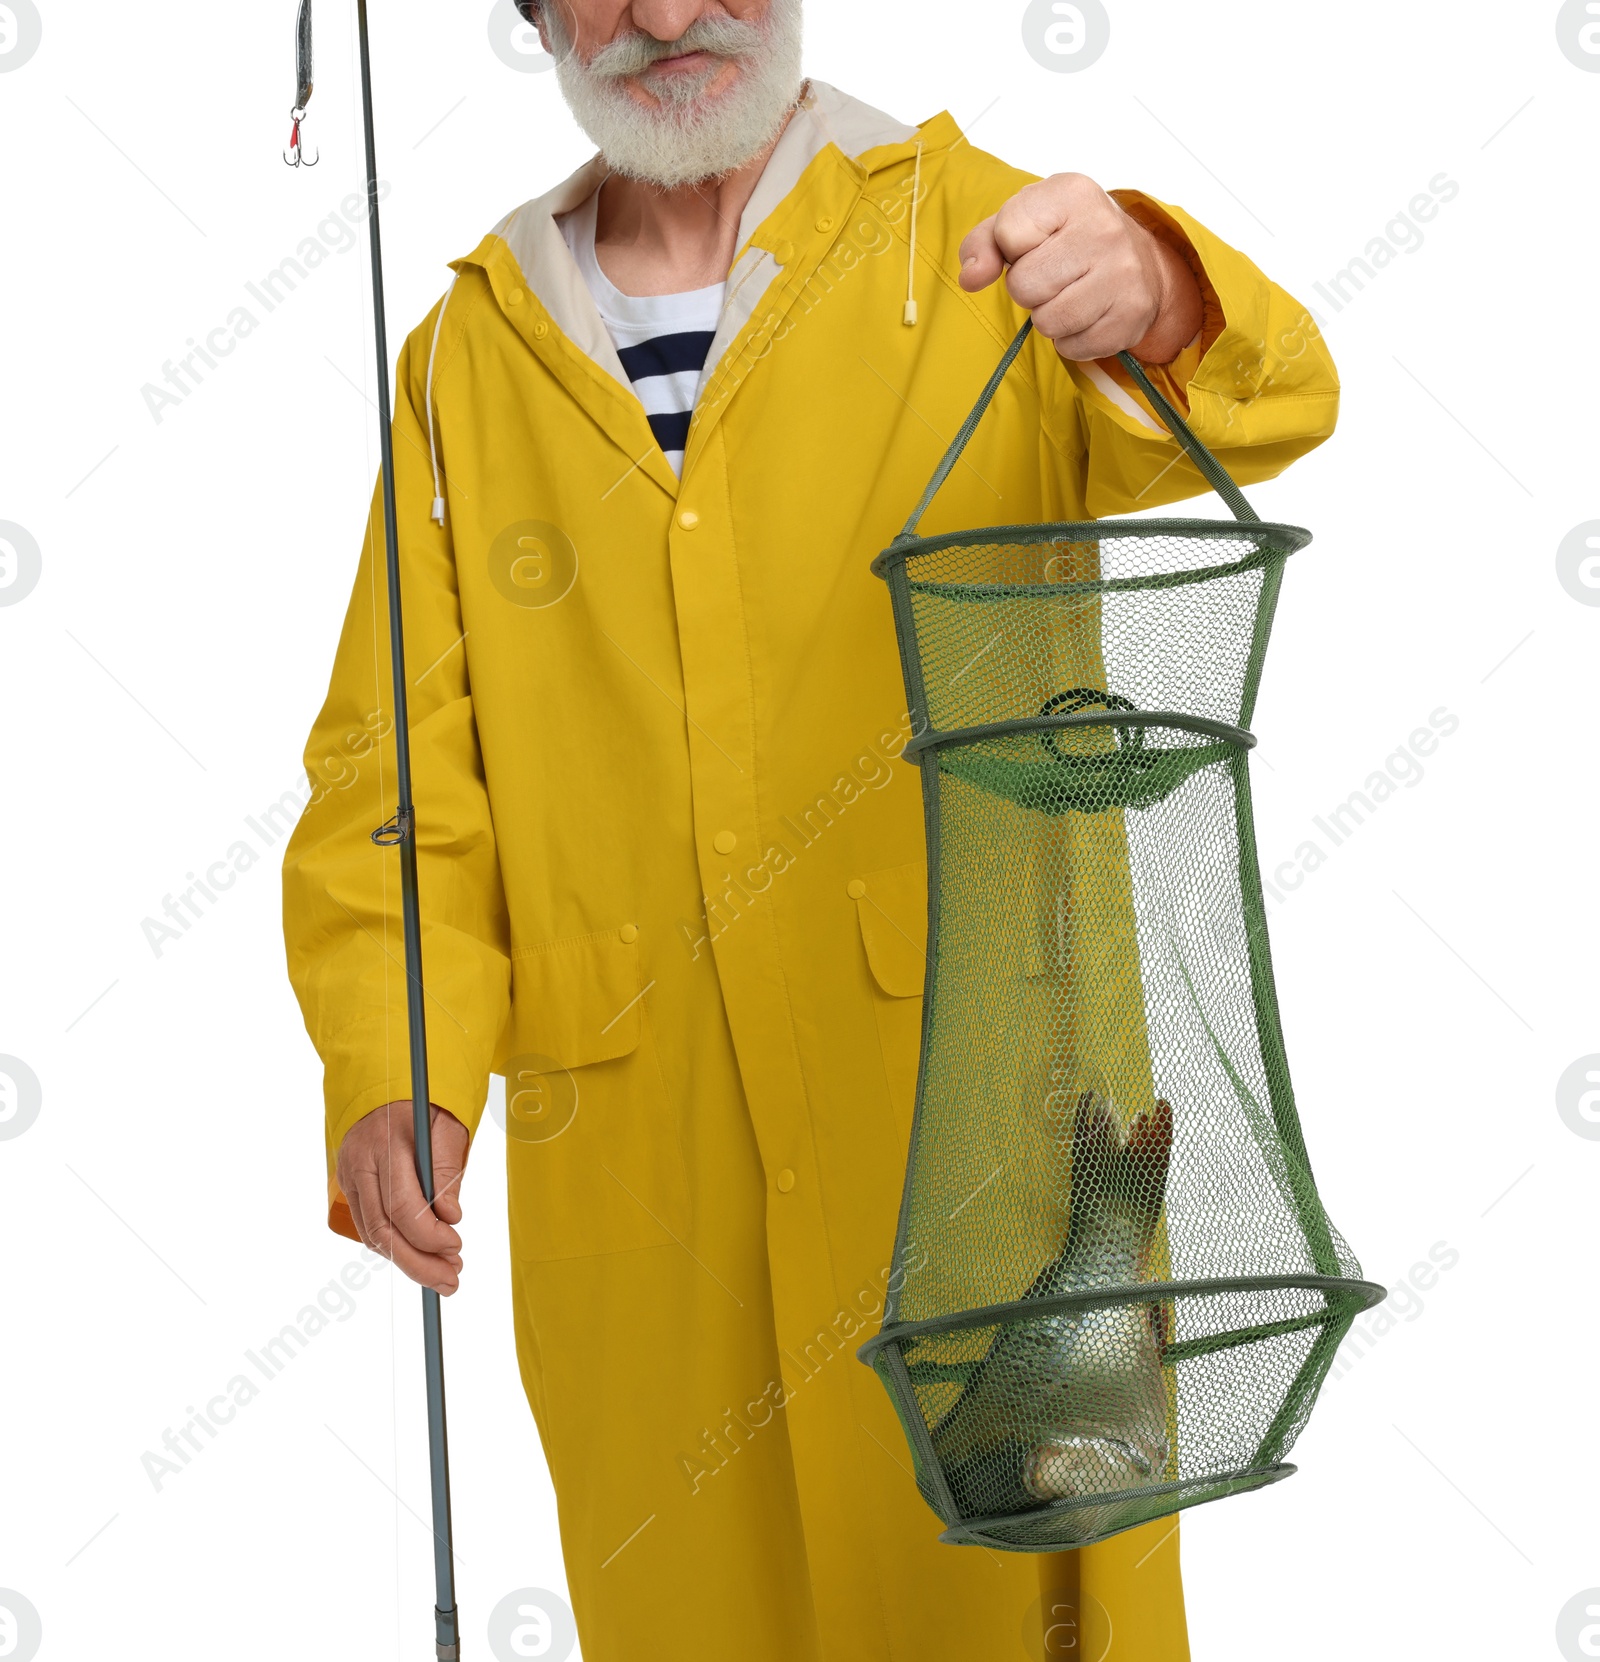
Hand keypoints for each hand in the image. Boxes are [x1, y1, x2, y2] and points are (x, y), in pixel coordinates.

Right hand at [336, 1102, 468, 1294]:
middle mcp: (359, 1165)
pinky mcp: (348, 1187)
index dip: (430, 1235)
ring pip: (372, 1236)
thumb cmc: (424, 1108)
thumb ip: (447, 1173)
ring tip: (442, 1274)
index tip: (456, 1245)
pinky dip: (393, 1247)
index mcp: (384, 1146)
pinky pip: (368, 1227)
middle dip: (419, 1263)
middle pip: (383, 1231)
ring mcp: (348, 1177)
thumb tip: (450, 1218)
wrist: (387, 1088)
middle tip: (451, 1279)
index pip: (402, 1207)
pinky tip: (419, 1255)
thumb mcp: (447, 1129)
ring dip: (408, 1261)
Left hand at [959, 173, 1202, 364]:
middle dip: (1027, 289)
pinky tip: (1089, 314)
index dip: (1011, 249)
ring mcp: (1123, 272)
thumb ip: (984, 243)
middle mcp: (1104, 228)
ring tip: (1069, 295)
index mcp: (1072, 192)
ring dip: (1048, 317)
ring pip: (1047, 321)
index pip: (1008, 234)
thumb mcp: (1023, 223)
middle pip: (1024, 285)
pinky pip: (1071, 346)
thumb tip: (970, 278)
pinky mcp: (1131, 314)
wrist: (1141, 262)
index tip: (1035, 244)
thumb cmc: (1068, 239)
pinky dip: (1072, 339)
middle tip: (1052, 276)